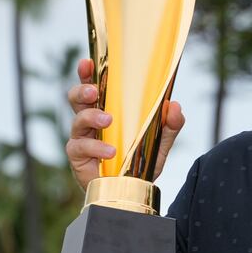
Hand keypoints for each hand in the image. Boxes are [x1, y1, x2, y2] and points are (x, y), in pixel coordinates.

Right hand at [65, 58, 184, 189]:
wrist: (134, 189)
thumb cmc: (141, 159)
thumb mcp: (161, 140)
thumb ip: (170, 124)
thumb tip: (174, 106)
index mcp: (107, 108)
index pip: (95, 86)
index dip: (88, 73)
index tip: (87, 63)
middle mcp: (91, 121)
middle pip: (76, 98)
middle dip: (82, 90)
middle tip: (95, 92)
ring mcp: (82, 138)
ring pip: (77, 121)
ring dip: (91, 116)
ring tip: (108, 120)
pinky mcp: (78, 158)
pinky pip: (80, 147)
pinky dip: (95, 147)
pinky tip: (110, 151)